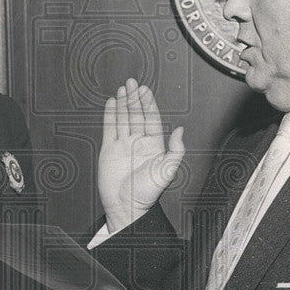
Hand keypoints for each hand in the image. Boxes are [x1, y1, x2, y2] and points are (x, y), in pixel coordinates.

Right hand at [98, 78, 184, 231]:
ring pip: (123, 119)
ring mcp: (123, 145)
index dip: (148, 104)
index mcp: (154, 146)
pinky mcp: (109, 150)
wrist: (126, 206)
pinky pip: (110, 128)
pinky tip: (111, 104)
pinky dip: (110, 115)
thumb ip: (176, 150)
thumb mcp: (167, 171)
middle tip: (132, 83)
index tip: (145, 90)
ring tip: (122, 89)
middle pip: (136, 115)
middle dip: (134, 98)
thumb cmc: (147, 193)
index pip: (151, 119)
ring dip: (123, 104)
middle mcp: (138, 143)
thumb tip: (180, 131)